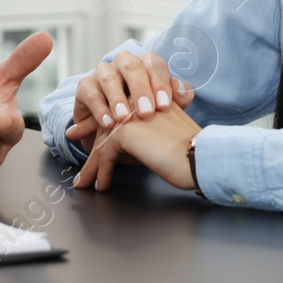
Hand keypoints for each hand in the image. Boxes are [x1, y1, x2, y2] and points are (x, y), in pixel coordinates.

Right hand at [65, 50, 195, 153]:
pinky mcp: (84, 87)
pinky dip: (100, 110)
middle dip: (140, 89)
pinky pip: (91, 94)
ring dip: (118, 98)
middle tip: (147, 112)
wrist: (112, 134)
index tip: (165, 105)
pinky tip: (109, 124)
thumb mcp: (159, 113)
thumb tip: (185, 92)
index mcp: (144, 66)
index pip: (154, 63)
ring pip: (109, 77)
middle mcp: (123, 65)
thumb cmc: (140, 120)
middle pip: (131, 66)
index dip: (160, 81)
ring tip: (125, 119)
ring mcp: (102, 73)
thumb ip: (176, 102)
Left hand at [73, 101, 200, 192]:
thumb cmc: (192, 150)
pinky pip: (105, 156)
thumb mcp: (167, 134)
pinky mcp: (123, 132)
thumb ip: (149, 130)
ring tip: (85, 182)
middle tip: (83, 169)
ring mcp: (128, 115)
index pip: (118, 113)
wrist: (200, 156)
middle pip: (107, 128)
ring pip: (102, 143)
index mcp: (147, 96)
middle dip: (91, 149)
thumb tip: (130, 147)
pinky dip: (101, 173)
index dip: (103, 132)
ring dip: (92, 166)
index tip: (90, 143)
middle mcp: (135, 101)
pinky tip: (101, 185)